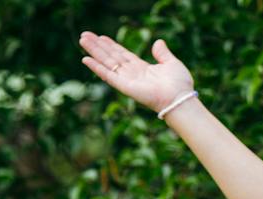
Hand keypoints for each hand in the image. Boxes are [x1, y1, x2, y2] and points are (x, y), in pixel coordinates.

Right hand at [78, 32, 194, 114]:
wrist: (180, 99)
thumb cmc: (180, 85)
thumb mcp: (172, 63)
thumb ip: (163, 53)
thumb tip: (158, 42)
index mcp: (143, 69)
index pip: (123, 55)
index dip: (112, 46)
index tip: (101, 37)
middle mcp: (134, 74)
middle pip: (112, 57)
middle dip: (98, 46)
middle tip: (85, 35)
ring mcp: (128, 81)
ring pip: (107, 63)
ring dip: (94, 52)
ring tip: (82, 40)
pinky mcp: (125, 87)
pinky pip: (108, 76)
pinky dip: (97, 68)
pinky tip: (86, 60)